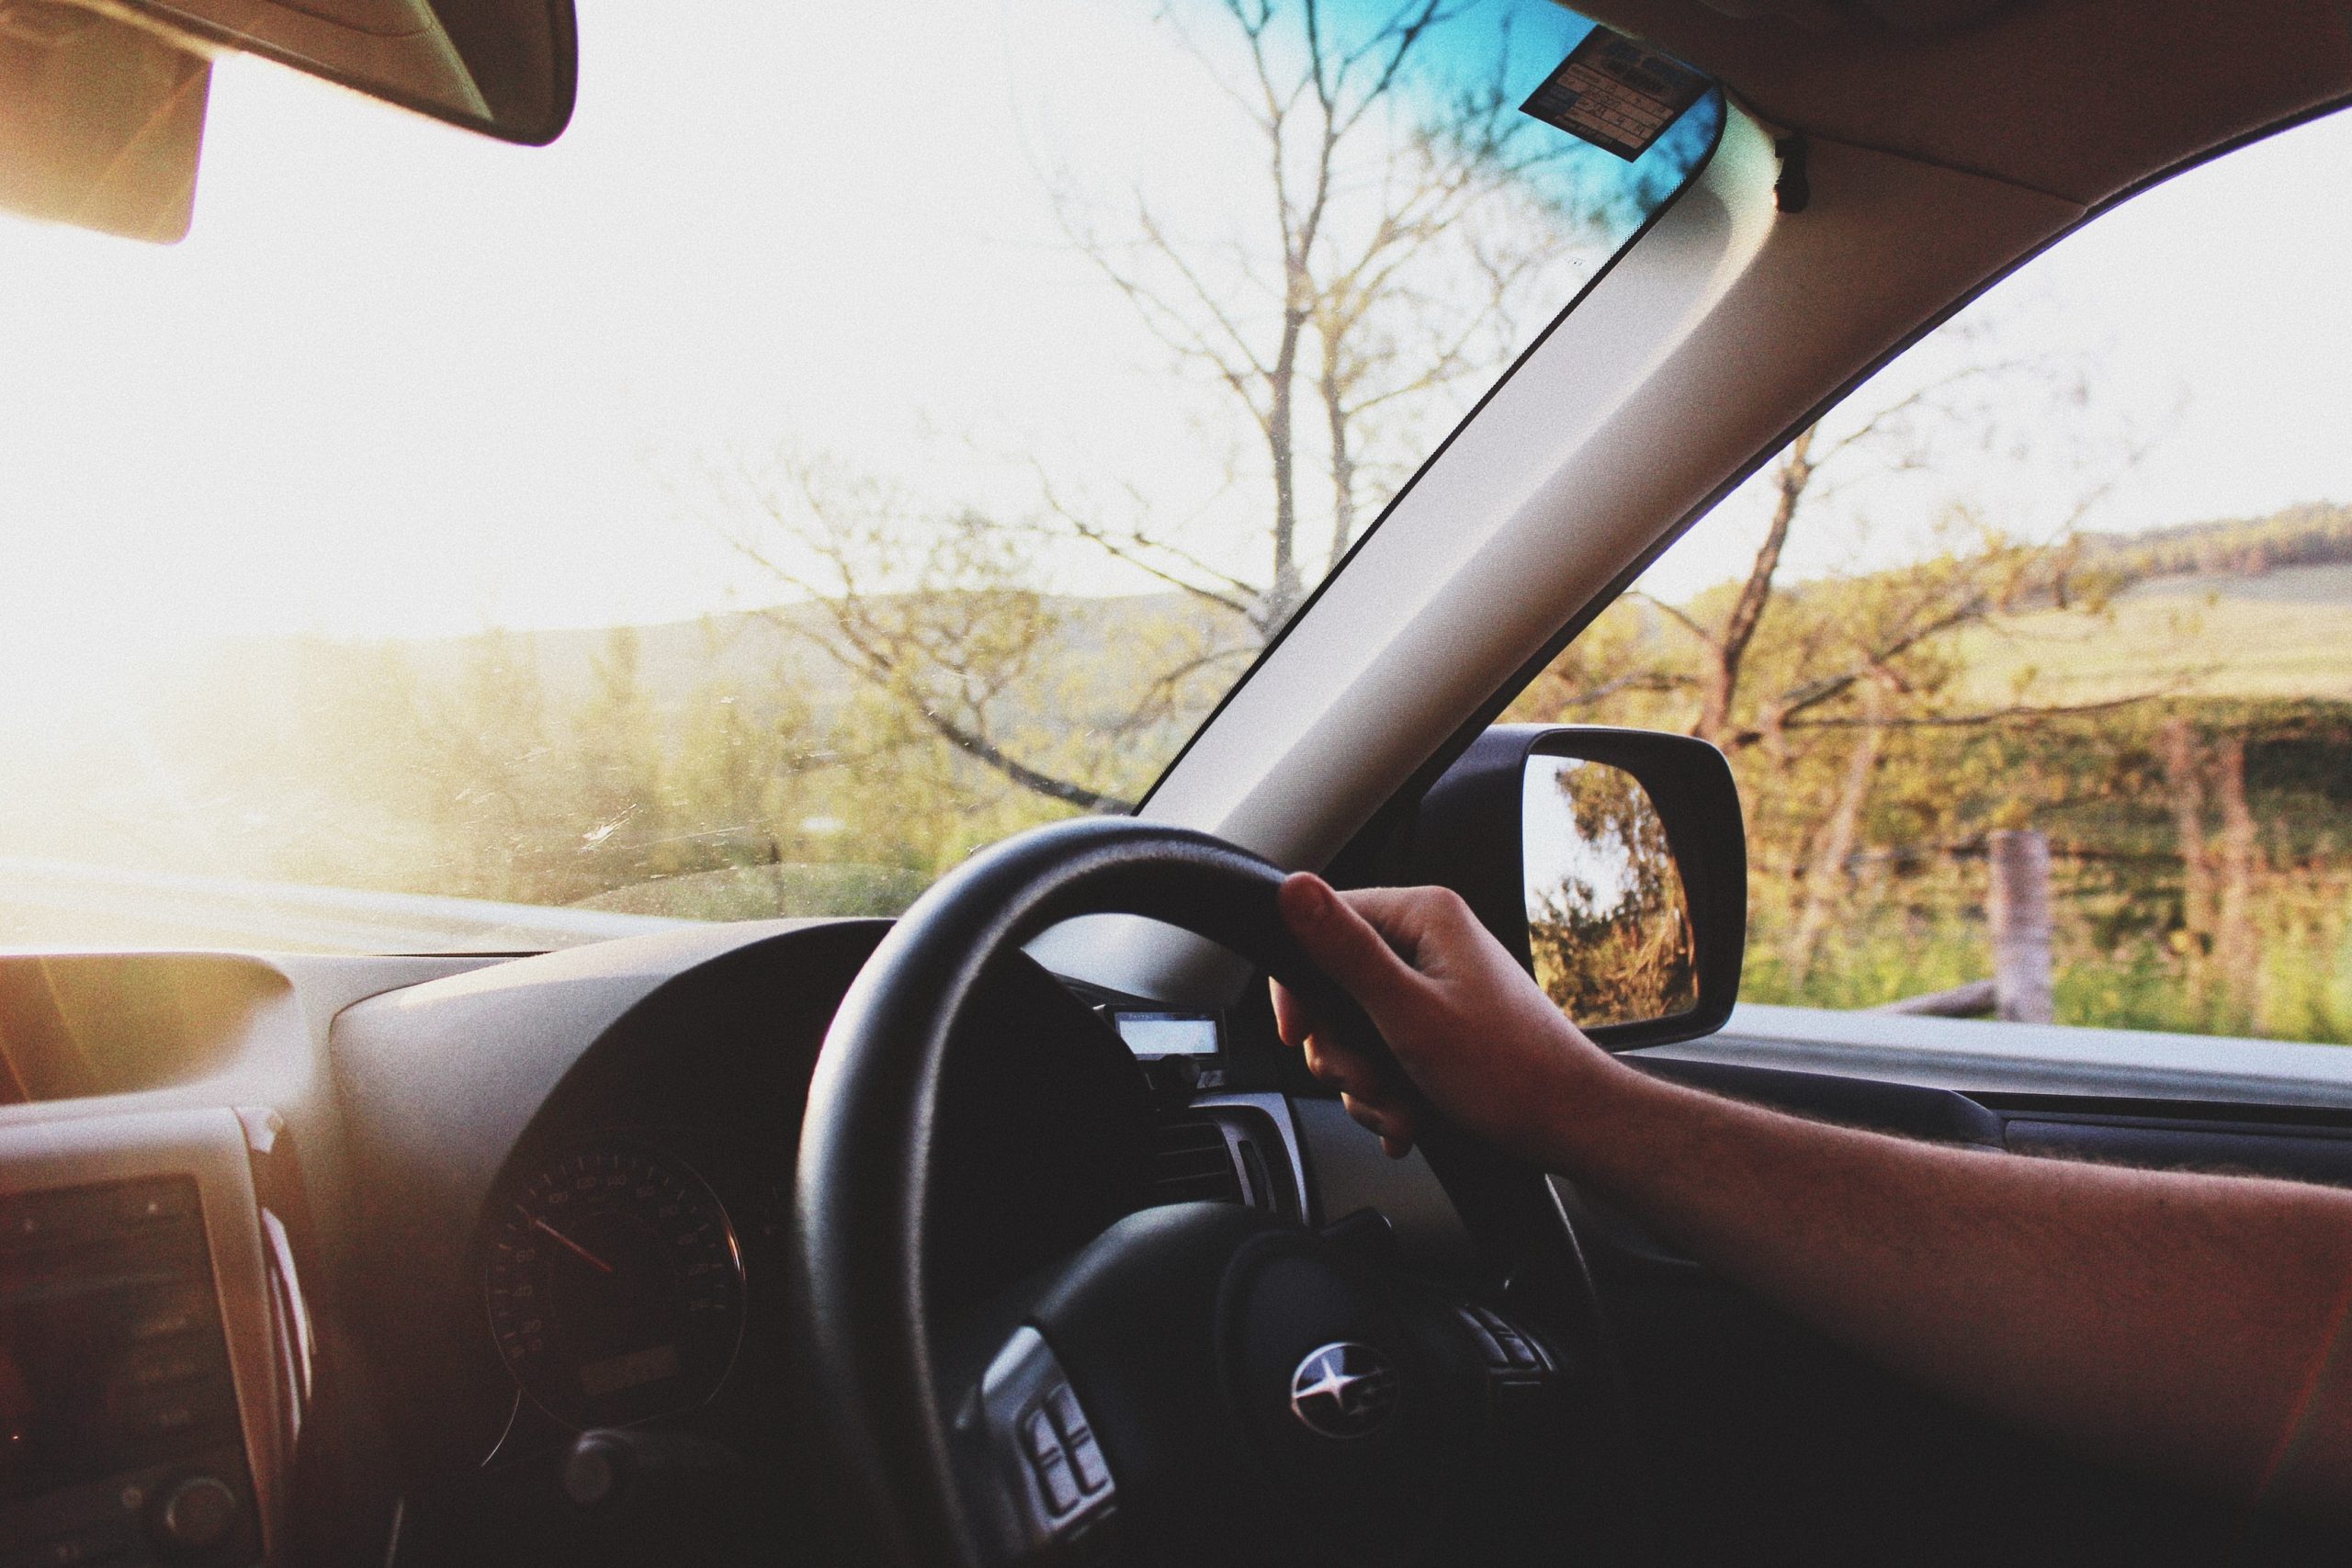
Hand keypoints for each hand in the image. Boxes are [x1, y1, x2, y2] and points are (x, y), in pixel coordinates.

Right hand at [1269, 872, 1613, 1163]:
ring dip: (1367, 1083)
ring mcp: (1439, 983)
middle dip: (1342, 1052)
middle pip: (1334, 986)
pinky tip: (1409, 1118)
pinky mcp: (1444, 1023)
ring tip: (1400, 1111)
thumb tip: (1292, 890)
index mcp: (1423, 916)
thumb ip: (1344, 951)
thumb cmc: (1508, 1072)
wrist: (1573, 1124)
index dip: (1299, 988)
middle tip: (1368, 1083)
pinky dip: (1389, 1093)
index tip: (1300, 1035)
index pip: (1322, 924)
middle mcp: (1431, 941)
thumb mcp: (1408, 1012)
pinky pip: (1386, 1051)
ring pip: (1357, 1029)